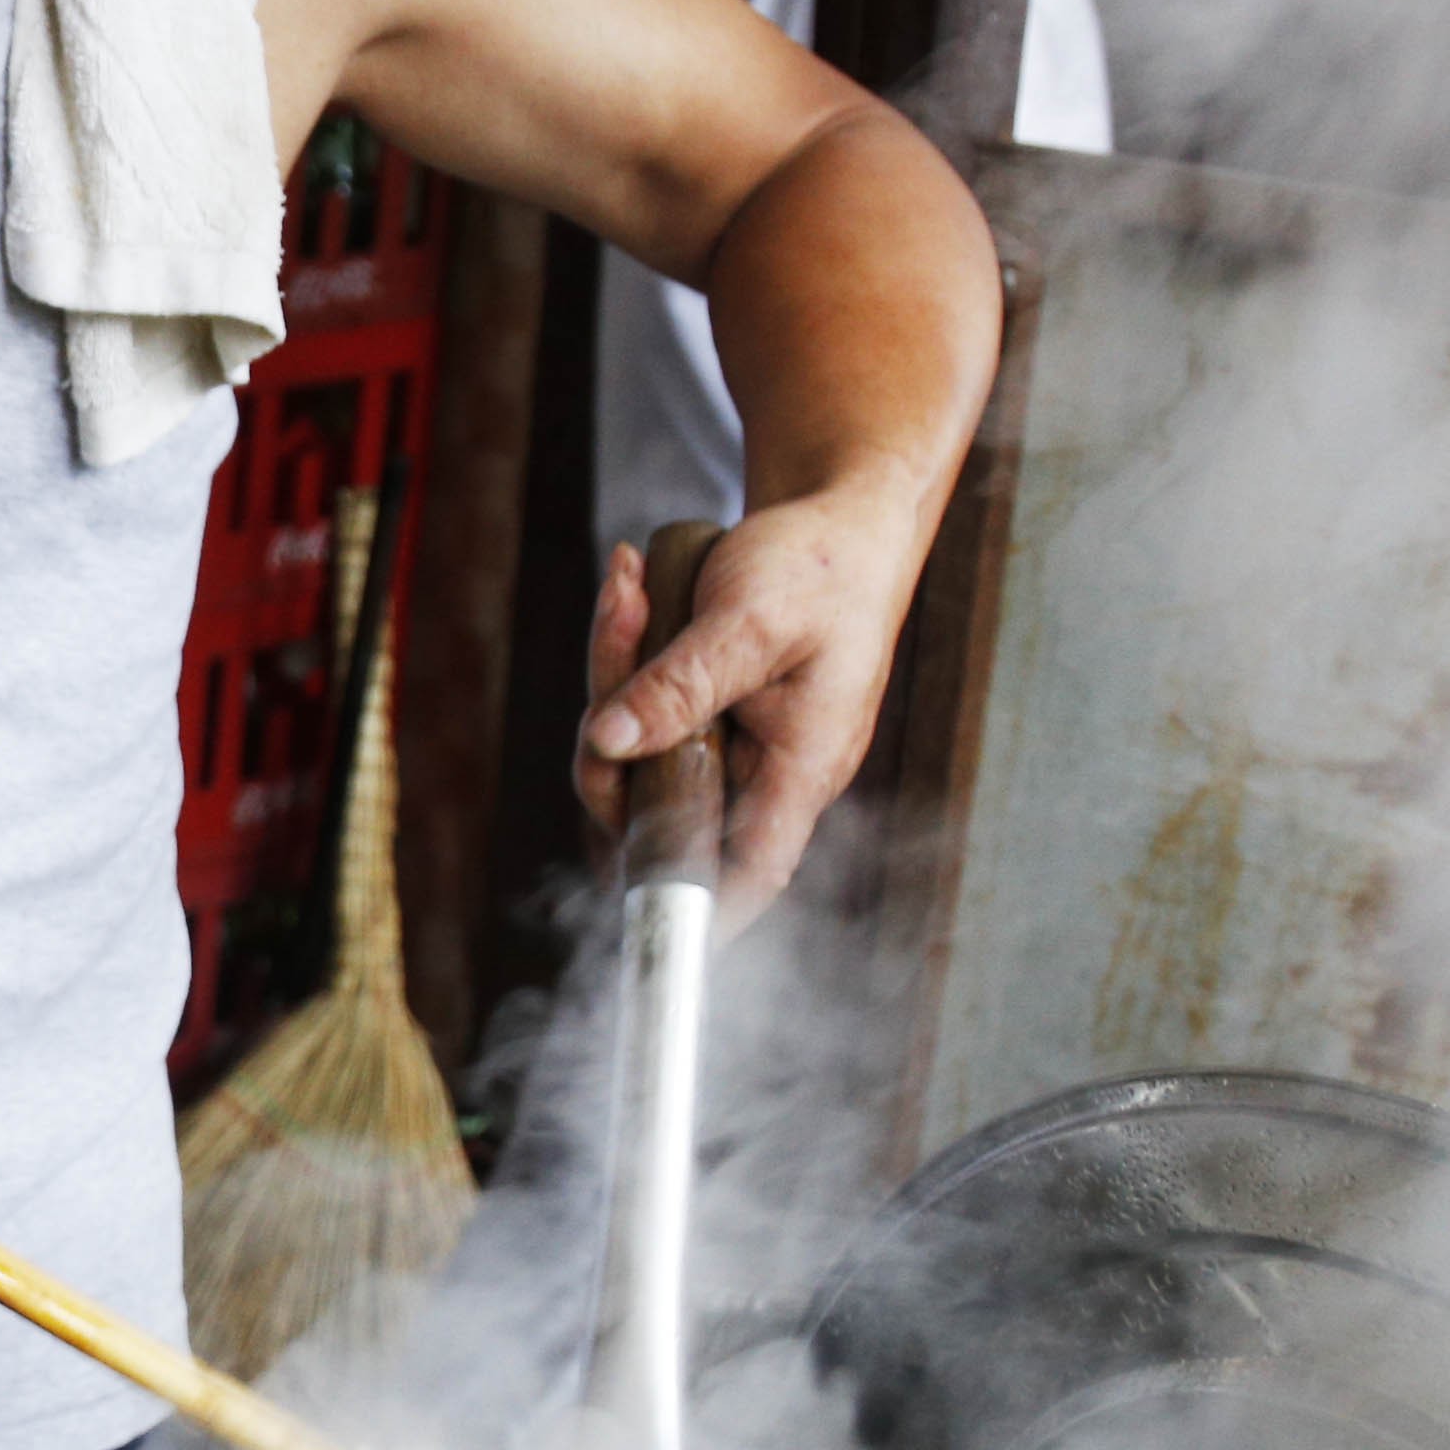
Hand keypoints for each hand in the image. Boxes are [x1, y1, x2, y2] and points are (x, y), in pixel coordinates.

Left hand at [573, 483, 940, 912]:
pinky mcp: (700, 713)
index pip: (754, 868)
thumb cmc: (822, 569)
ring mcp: (728, 743)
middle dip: (616, 724)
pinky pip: (638, 707)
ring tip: (629, 586)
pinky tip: (632, 585)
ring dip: (615, 669)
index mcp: (802, 764)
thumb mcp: (752, 619)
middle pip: (659, 801)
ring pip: (635, 750)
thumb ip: (682, 683)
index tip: (646, 931)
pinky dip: (624, 652)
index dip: (703, 912)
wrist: (839, 519)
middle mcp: (764, 769)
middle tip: (623, 624)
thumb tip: (611, 740)